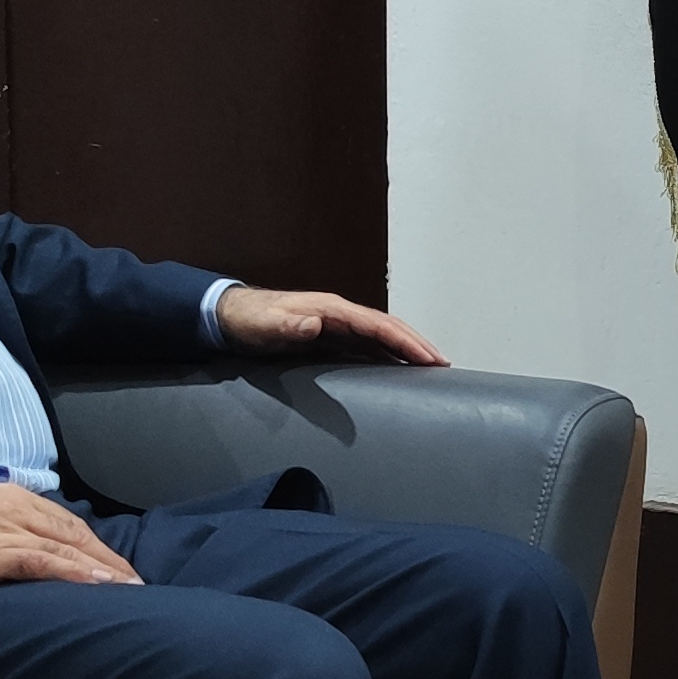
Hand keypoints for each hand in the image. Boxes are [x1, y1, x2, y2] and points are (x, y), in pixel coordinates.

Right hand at [0, 484, 142, 591]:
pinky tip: (98, 586)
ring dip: (104, 572)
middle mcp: (12, 507)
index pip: (69, 526)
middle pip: (77, 536)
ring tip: (133, 593)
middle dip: (113, 563)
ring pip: (66, 547)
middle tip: (142, 588)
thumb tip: (37, 561)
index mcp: (11, 499)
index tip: (125, 573)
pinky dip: (72, 573)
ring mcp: (0, 527)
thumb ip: (6, 536)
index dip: (101, 551)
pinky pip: (39, 560)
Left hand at [217, 286, 446, 365]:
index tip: (428, 357)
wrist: (233, 316)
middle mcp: (340, 314)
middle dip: (417, 344)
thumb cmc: (250, 321)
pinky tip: (399, 368)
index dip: (405, 340)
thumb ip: (287, 326)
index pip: (378, 324)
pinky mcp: (331, 337)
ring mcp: (337, 325)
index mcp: (331, 309)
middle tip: (444, 364)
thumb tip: (313, 325)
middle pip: (388, 327)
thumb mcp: (265, 326)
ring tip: (432, 367)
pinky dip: (388, 354)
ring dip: (407, 349)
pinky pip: (368, 345)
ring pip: (382, 335)